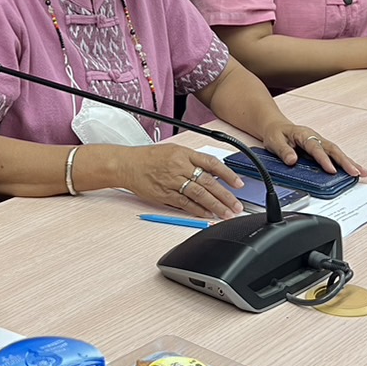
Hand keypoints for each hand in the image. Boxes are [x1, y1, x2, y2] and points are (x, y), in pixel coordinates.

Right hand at [122, 144, 243, 219]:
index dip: (228, 174)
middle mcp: (180, 167)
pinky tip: (208, 215)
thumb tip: (212, 173)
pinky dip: (197, 210)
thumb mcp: (174, 150)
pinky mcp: (165, 194)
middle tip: (237, 205)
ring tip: (227, 214)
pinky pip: (185, 203)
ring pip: (199, 194)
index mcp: (184, 154)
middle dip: (225, 195)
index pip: (211, 163)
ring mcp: (172, 181)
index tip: (239, 184)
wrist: (127, 164)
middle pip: (208, 182)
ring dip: (215, 205)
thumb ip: (192, 160)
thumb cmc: (149, 157)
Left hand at [259, 120, 366, 176]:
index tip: (331, 170)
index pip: (315, 148)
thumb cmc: (276, 133)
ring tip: (361, 173)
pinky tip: (356, 170)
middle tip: (354, 172)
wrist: (276, 127)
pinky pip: (335, 156)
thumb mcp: (274, 140)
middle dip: (344, 162)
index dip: (324, 159)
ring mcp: (320, 143)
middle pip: (332, 149)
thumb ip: (283, 150)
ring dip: (349, 163)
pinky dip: (346, 163)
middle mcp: (315, 138)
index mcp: (304, 135)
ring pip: (337, 152)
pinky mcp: (322, 149)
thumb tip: (292, 160)